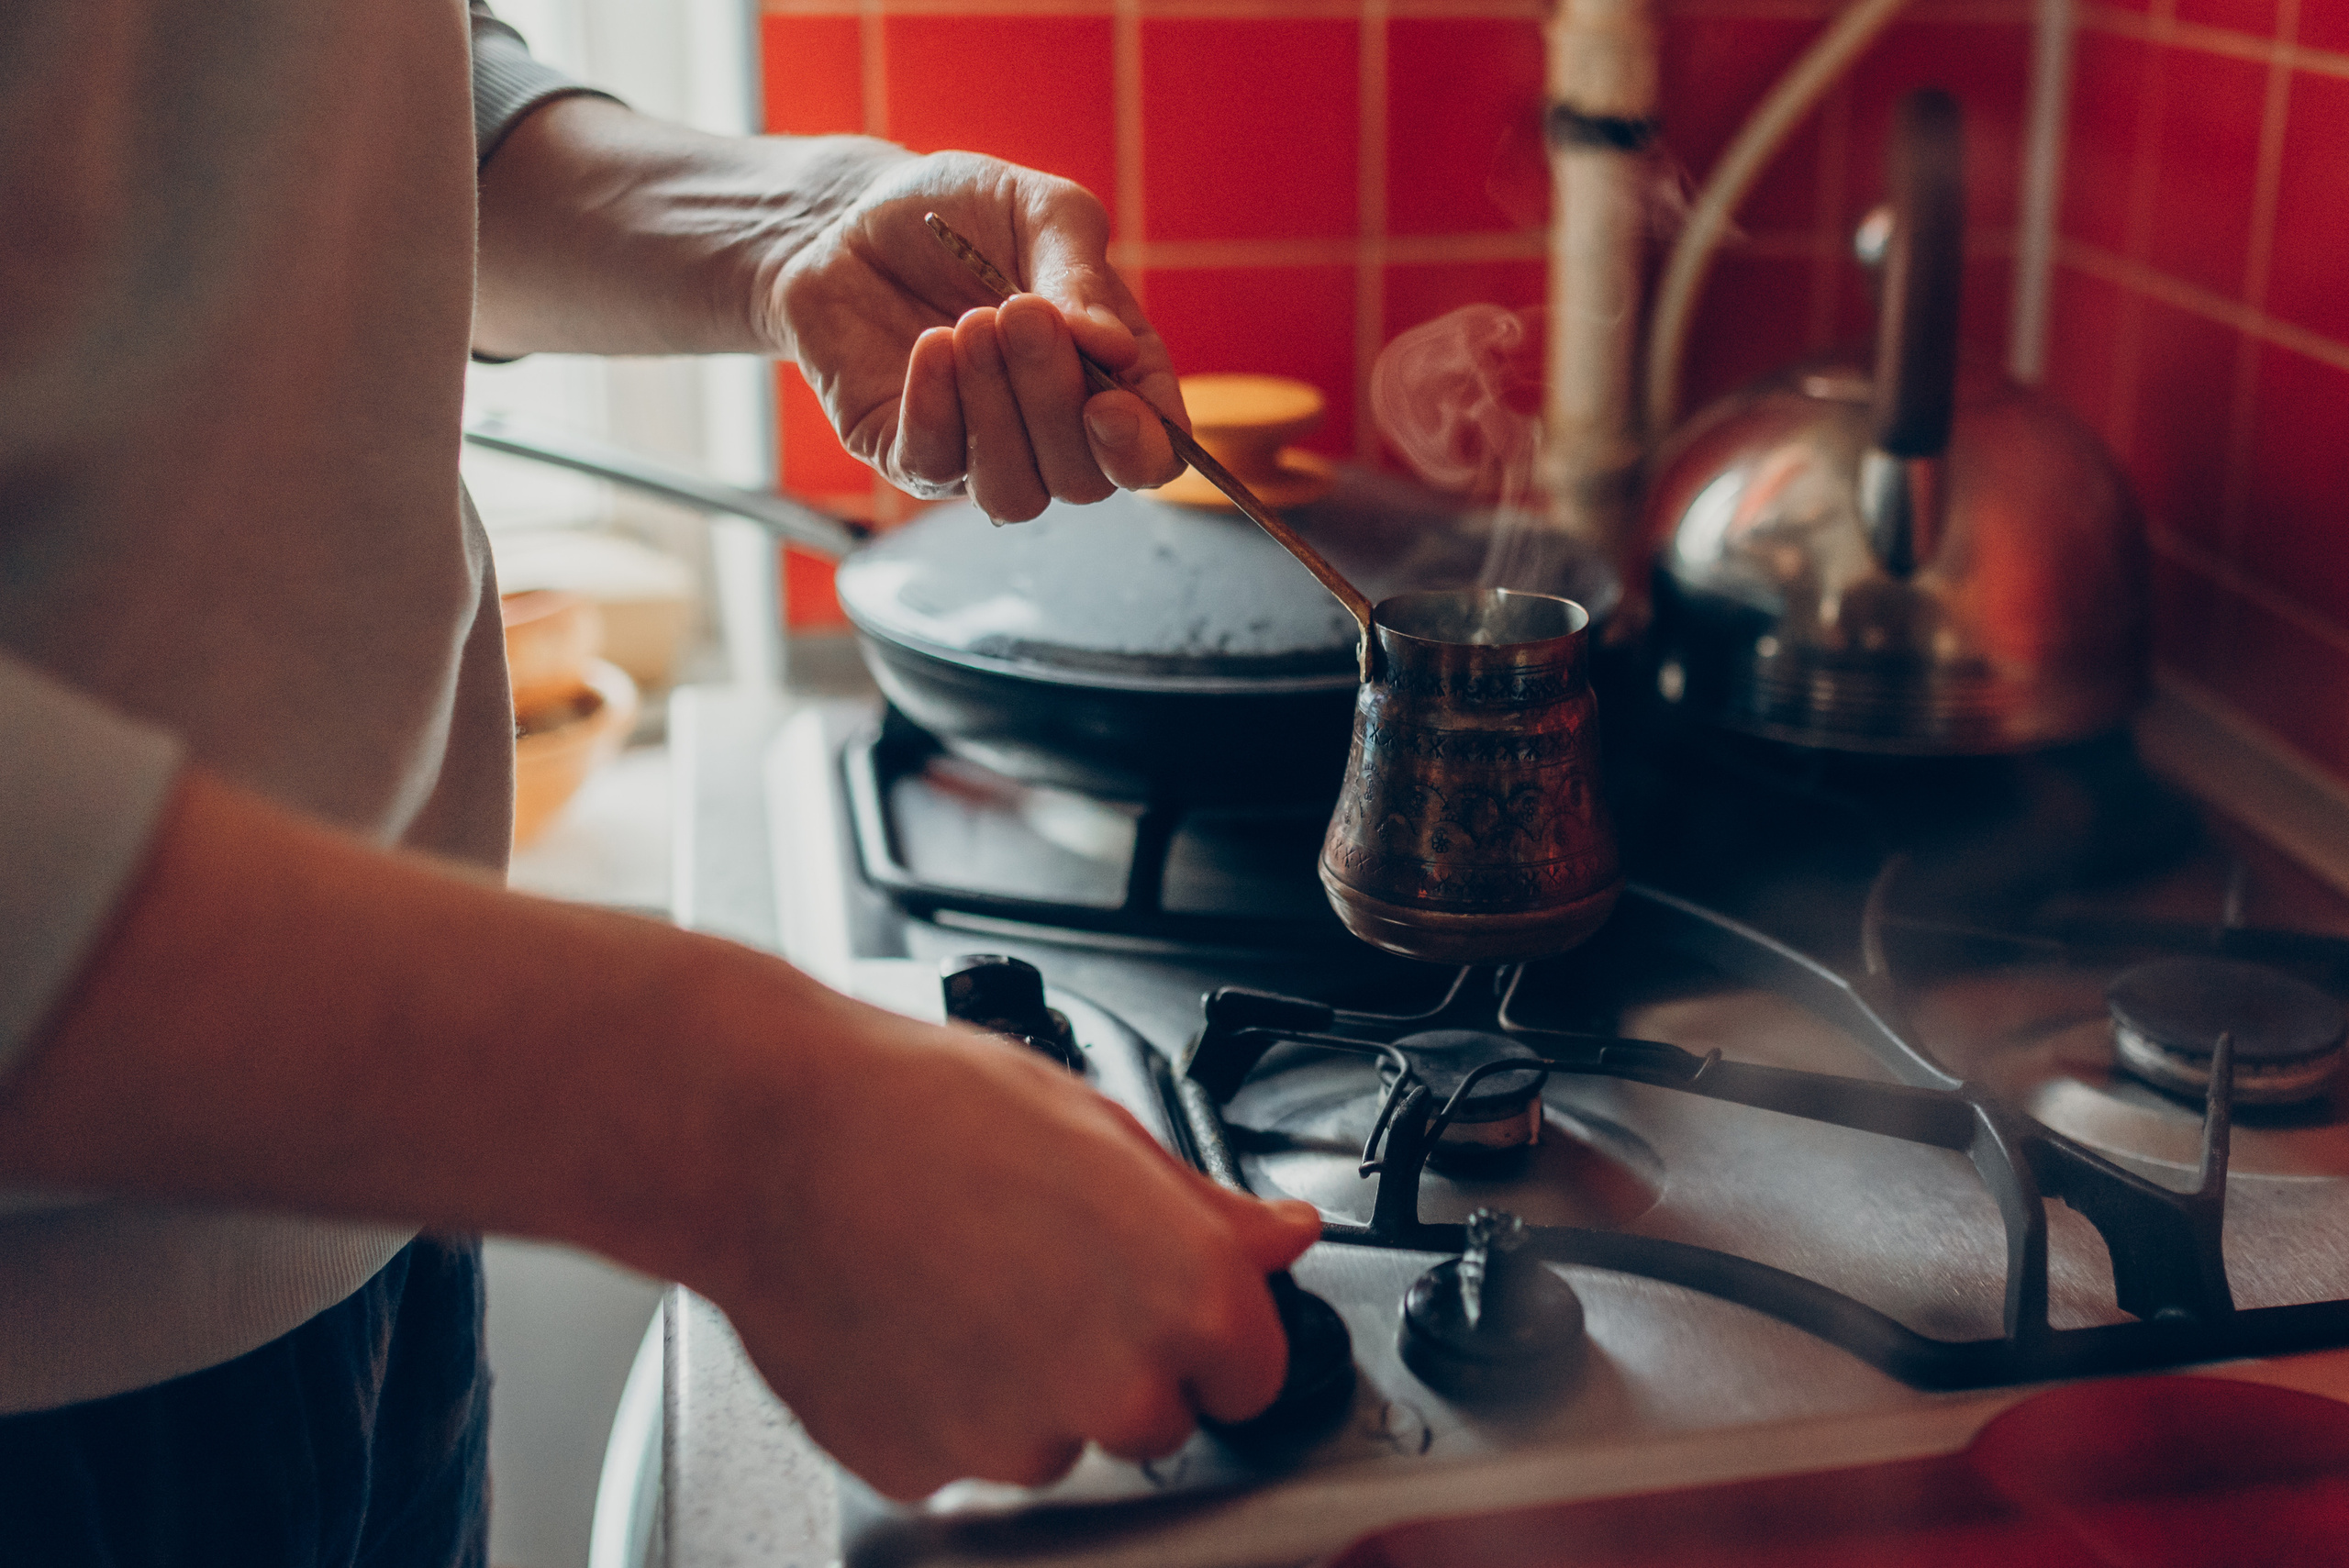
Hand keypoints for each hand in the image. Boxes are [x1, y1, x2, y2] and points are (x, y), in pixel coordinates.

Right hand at [698, 1007, 1319, 1498]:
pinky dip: (942, 1405)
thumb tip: (1282, 1235)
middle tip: (1044, 1272)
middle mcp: (1113, 1386)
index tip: (1167, 1299)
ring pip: (1053, 1439)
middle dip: (1116, 1362)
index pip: (1254, 1371)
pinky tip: (911, 1317)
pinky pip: (960, 1455)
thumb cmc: (924, 1110)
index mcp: (1183, 1293)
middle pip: (1156, 1418)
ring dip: (1026, 1385)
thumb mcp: (1099, 1125)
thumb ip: (1207, 1208)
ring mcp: (1013, 1442)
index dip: (1211, 1332)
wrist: (769, 1138)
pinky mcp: (923, 1470)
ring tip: (961, 1280)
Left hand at [768, 150, 1190, 520]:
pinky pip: (934, 467)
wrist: (853, 213)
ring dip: (998, 414)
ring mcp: (980, 453)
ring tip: (971, 324)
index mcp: (1110, 379)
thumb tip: (1115, 351)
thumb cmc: (962, 212)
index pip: (1152, 454)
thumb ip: (1083, 273)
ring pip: (1014, 494)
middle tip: (1019, 313)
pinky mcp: (908, 453)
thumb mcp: (1040, 210)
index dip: (1140, 447)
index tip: (1109, 403)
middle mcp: (1052, 433)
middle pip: (1083, 481)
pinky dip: (937, 409)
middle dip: (1055, 402)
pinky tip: (932, 346)